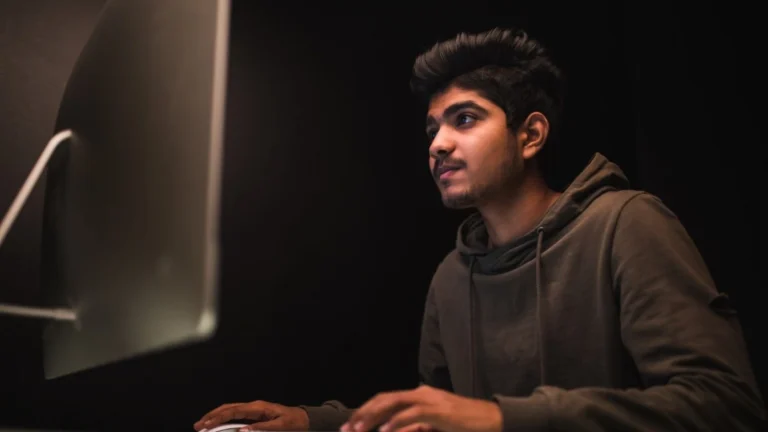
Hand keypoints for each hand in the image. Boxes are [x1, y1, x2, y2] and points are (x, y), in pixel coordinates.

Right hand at [193, 400, 308, 430]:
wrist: (303, 418)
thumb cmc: (293, 422)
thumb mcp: (280, 426)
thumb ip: (261, 428)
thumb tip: (241, 430)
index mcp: (258, 407)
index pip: (233, 411)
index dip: (218, 418)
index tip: (205, 425)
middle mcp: (253, 406)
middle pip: (228, 408)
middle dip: (212, 416)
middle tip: (197, 425)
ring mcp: (254, 409)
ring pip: (230, 410)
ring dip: (216, 417)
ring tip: (203, 424)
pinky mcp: (255, 414)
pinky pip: (236, 415)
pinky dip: (224, 418)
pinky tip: (217, 424)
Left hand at [341, 385, 501, 431]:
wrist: (492, 421)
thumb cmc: (465, 426)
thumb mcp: (435, 426)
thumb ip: (416, 427)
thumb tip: (394, 431)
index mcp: (419, 395)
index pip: (386, 399)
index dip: (366, 410)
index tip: (350, 425)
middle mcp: (422, 393)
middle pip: (385, 399)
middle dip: (363, 413)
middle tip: (347, 428)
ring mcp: (431, 400)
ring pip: (394, 403)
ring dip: (373, 417)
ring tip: (358, 429)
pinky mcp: (439, 411)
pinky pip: (412, 415)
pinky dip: (396, 422)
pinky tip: (384, 431)